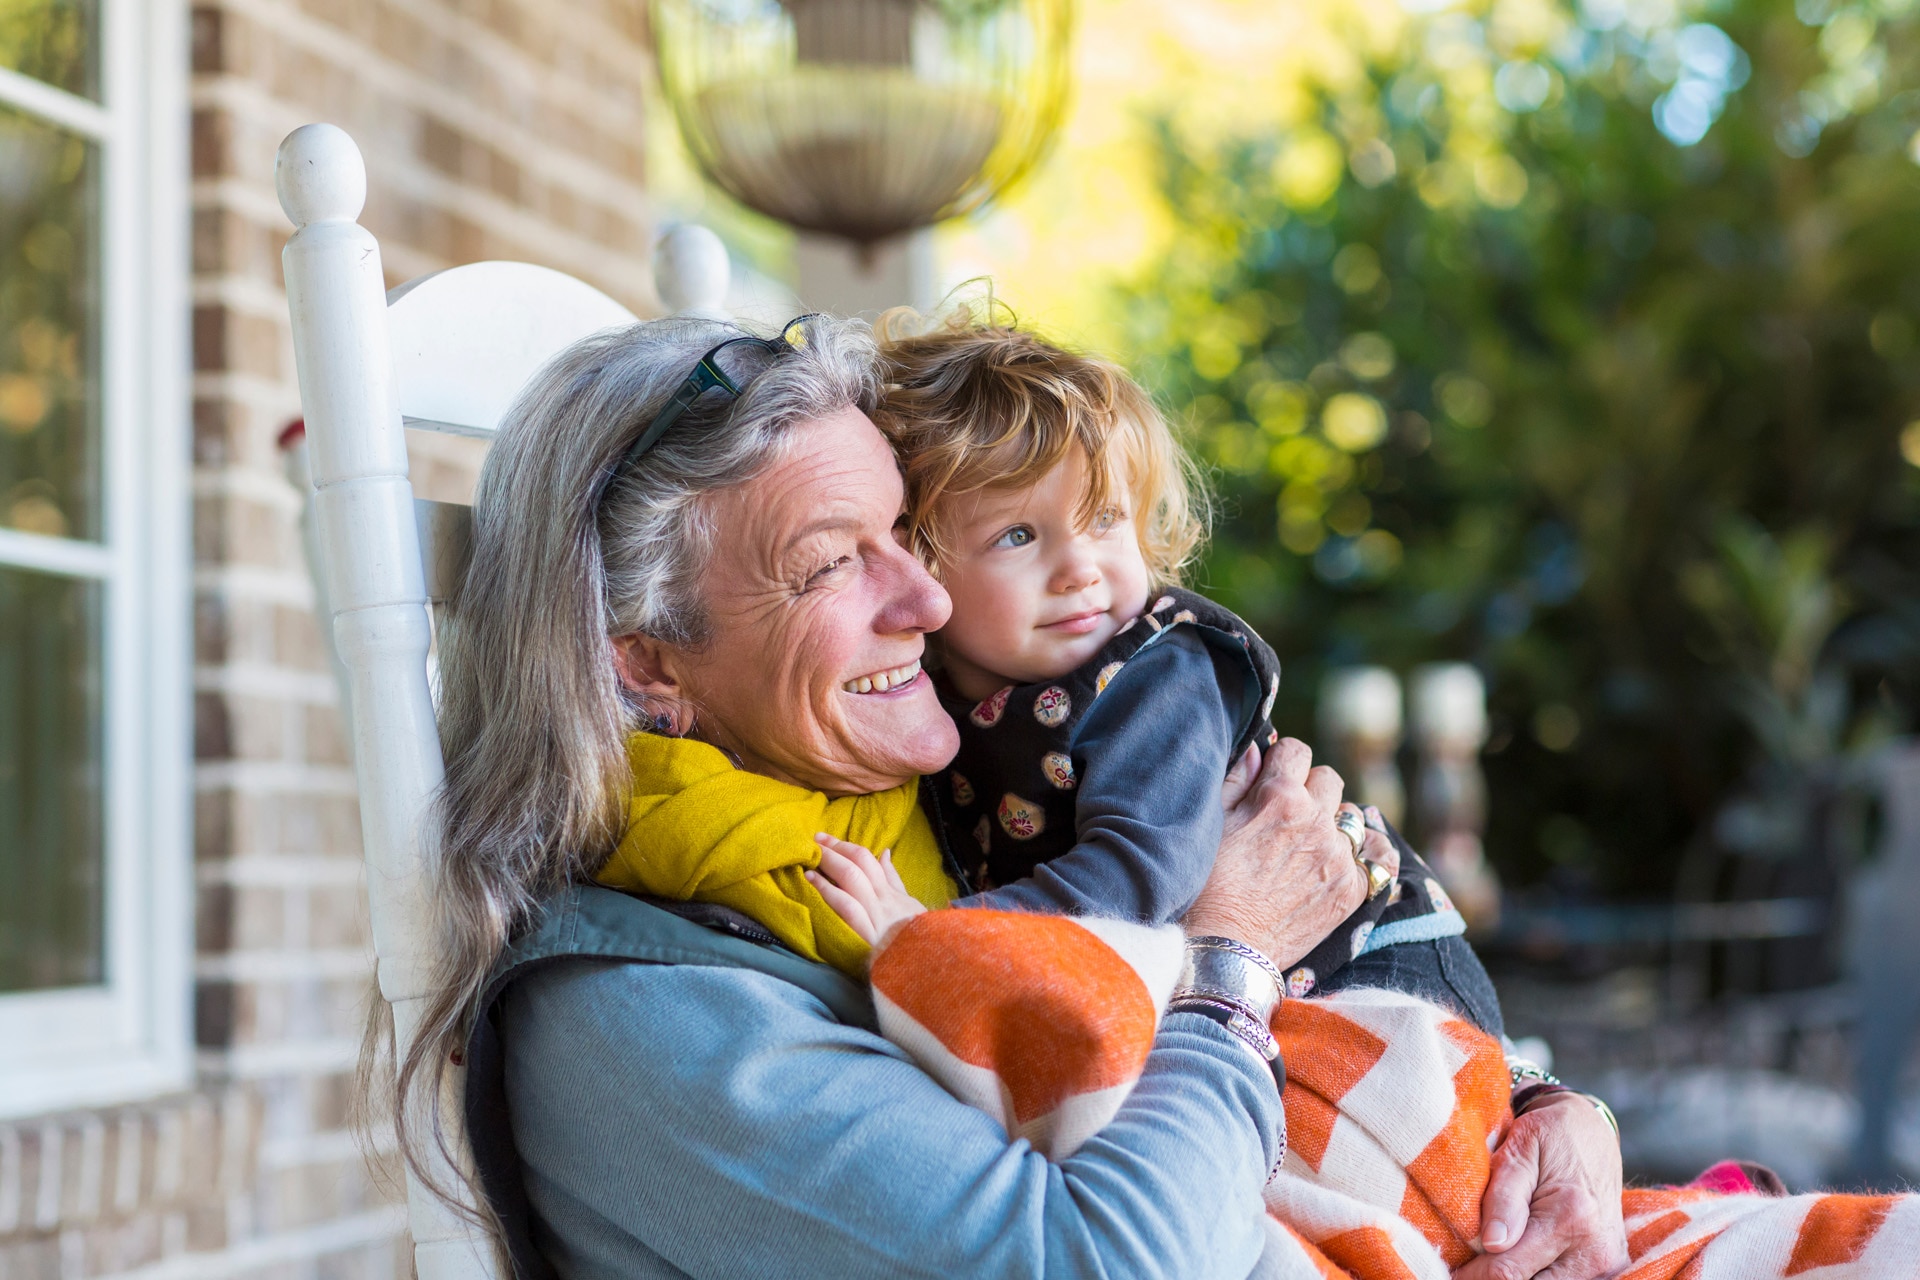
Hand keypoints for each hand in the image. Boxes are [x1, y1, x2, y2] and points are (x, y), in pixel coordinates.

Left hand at [807, 834, 928, 951]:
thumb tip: (884, 853)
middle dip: (834, 849)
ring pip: (851, 880)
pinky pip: (847, 907)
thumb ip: (894, 880)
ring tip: (810, 858)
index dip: (846, 846)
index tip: (826, 839)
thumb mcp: (910, 907)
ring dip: (829, 865)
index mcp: (892, 895)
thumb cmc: (918, 940)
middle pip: (857, 865)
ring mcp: (875, 917)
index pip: (868, 861)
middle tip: (814, 840)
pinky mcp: (867, 936)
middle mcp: (884, 901)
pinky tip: (813, 882)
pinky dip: (828, 890)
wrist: (925, 969)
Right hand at [1186, 739, 1398, 968]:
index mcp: (1279, 797)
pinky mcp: (1353, 890)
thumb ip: (1238, 779)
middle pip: (1329, 779)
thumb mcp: (1213, 823)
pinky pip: (1381, 856)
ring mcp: (1339, 857)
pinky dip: (1368, 853)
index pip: (1296, 751)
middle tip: (1288, 816)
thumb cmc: (1207, 886)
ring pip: (1353, 817)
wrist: (1225, 950)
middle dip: (1309, 790)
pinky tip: (1350, 858)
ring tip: (1310, 846)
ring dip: (1334, 824)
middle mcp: (1316, 822)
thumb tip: (1258, 749)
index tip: (1273, 778)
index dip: (1282, 762)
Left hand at [1452, 1092, 1626, 1279]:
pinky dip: (1539, 1274)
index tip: (1453, 1270)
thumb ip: (1504, 1198)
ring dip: (1519, 1276)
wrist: (1592, 1131)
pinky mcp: (1610, 1264)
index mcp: (1570, 1216)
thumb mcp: (1518, 1152)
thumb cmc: (1549, 1136)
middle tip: (1470, 1262)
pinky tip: (1522, 1257)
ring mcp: (1607, 1261)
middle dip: (1494, 1277)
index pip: (1509, 1271)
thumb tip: (1492, 1243)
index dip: (1474, 1275)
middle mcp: (1595, 1247)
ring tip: (1495, 1256)